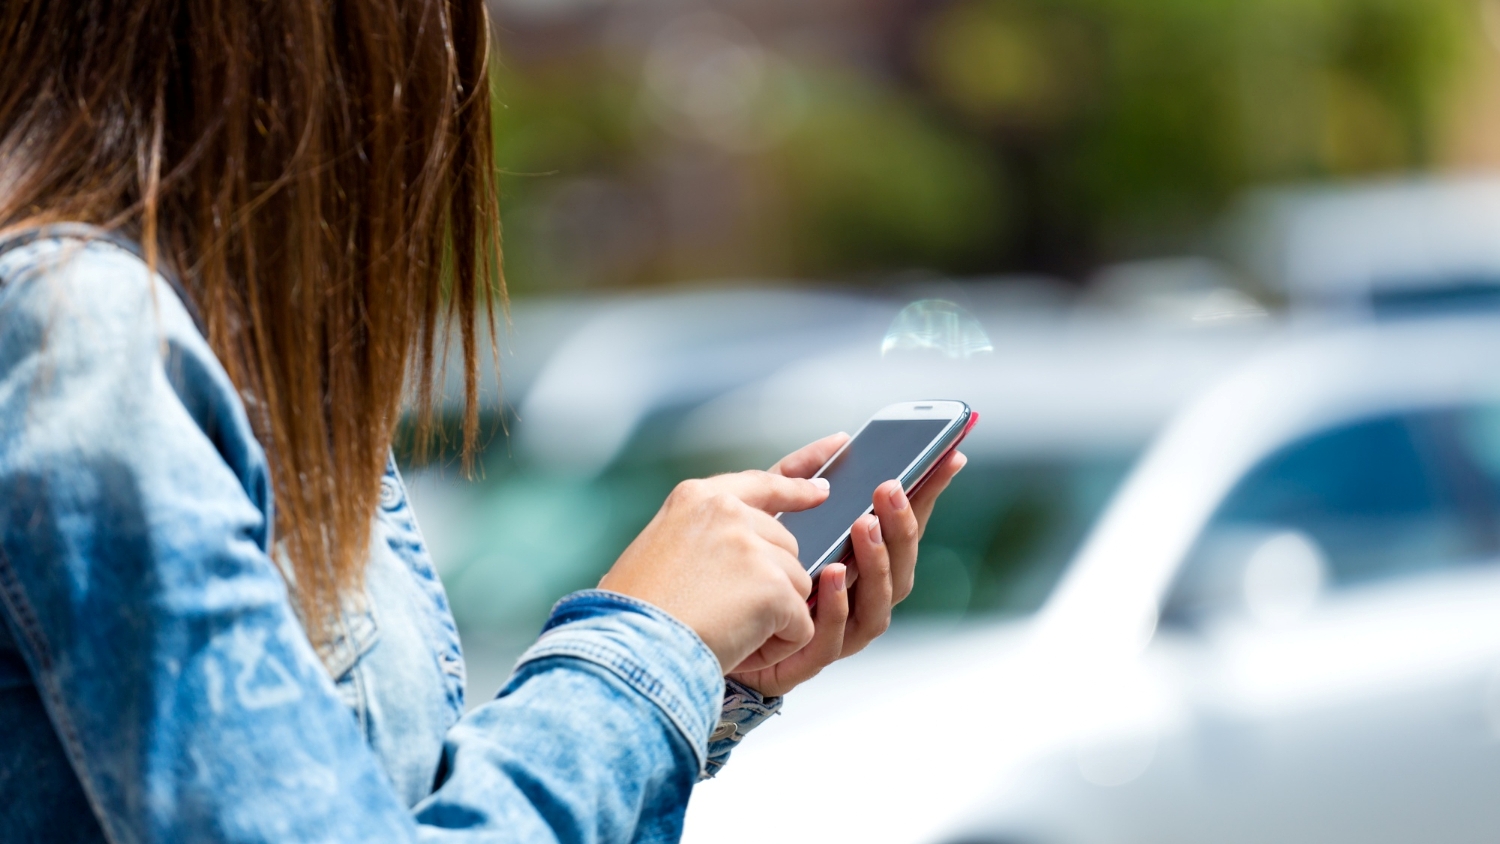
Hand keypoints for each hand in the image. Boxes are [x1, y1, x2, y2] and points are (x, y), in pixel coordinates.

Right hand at [599, 471, 827, 673]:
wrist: (628, 649)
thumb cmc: (636, 612)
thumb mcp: (661, 549)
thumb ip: (707, 536)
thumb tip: (755, 548)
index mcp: (696, 498)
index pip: (762, 484)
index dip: (796, 488)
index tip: (822, 489)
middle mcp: (727, 511)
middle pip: (786, 546)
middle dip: (771, 584)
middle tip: (723, 613)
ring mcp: (752, 546)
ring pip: (798, 584)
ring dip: (774, 617)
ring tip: (724, 630)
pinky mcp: (772, 586)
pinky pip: (801, 622)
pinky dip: (778, 645)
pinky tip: (740, 647)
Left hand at [728, 432, 966, 696]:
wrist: (699, 627)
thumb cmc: (741, 568)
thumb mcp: (767, 511)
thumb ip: (799, 475)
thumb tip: (841, 439)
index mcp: (856, 565)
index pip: (902, 529)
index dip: (928, 496)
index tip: (948, 457)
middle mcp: (857, 599)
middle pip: (900, 568)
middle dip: (900, 527)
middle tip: (889, 489)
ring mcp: (838, 633)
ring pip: (877, 606)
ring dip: (876, 565)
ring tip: (863, 526)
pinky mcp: (807, 659)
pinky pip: (834, 638)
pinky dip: (835, 606)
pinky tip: (830, 574)